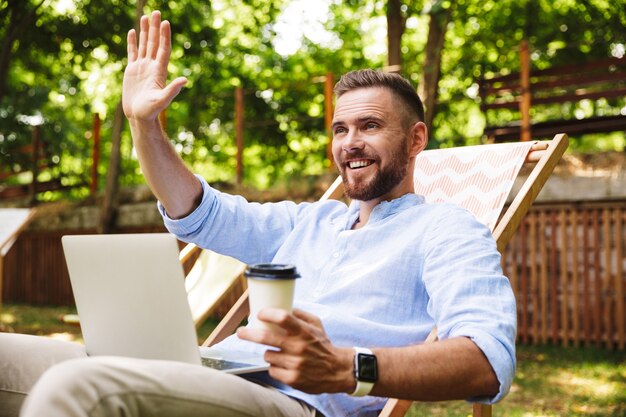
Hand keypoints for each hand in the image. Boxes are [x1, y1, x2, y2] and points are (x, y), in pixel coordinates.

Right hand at [123, 11, 186, 122]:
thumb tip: (185, 81)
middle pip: (154, 43)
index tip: (166, 23)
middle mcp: (152, 66)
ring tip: (146, 16)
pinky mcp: (132, 71)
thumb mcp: (162, 100)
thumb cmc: (151, 111)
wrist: (139, 117)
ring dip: (145, 31)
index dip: (165, 36)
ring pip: (144, 45)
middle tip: (157, 12)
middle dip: (155, 28)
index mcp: (159, 71)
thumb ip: (173, 90)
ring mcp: (142, 67)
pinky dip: (133, 42)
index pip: (163, 49)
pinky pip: (132, 53)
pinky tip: (133, 32)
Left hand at [237, 308, 354, 393]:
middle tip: (240, 332)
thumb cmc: (323, 345)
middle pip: (266, 337)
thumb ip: (300, 314)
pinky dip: (275, 367)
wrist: (337, 371)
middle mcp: (298, 347)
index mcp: (304, 331)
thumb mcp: (317, 324)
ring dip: (270, 353)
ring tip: (281, 354)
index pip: (283, 317)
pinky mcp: (292, 379)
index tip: (259, 313)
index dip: (268, 314)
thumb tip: (283, 306)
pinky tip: (285, 366)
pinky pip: (272, 370)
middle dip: (249, 334)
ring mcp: (294, 364)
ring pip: (268, 355)